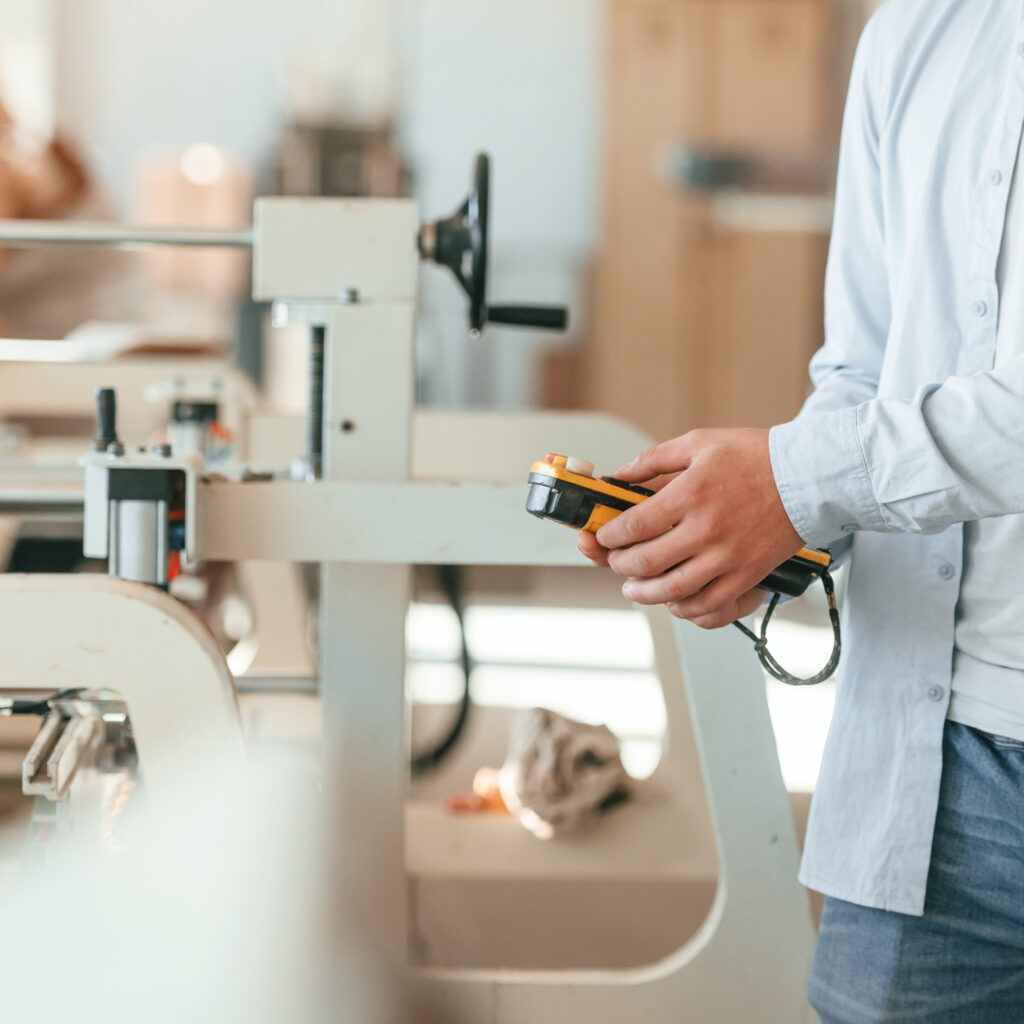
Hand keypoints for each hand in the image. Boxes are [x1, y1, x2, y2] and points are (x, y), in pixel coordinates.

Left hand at [595, 428, 803, 628]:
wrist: (811, 475)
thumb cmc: (756, 455)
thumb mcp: (700, 442)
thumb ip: (655, 458)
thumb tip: (620, 476)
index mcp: (690, 493)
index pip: (634, 525)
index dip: (610, 536)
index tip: (604, 536)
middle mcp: (707, 528)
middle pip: (647, 562)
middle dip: (620, 565)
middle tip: (615, 561)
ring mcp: (729, 556)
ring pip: (673, 590)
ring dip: (644, 593)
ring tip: (633, 588)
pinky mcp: (748, 574)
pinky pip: (710, 604)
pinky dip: (684, 608)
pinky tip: (672, 601)